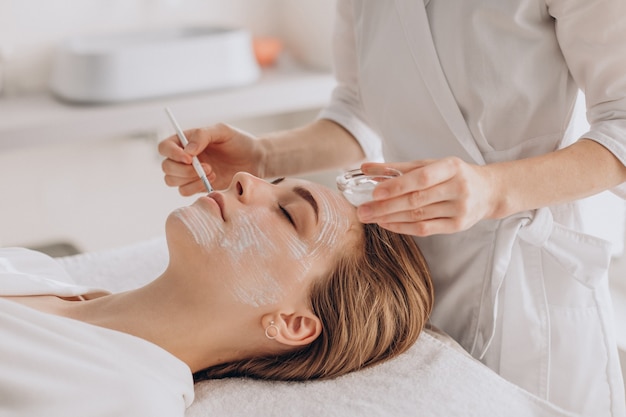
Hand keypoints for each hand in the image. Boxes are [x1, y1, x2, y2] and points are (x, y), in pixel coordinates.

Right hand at [158, 123, 264, 194]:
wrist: (255, 160)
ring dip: (190, 179)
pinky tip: (214, 180)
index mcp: (185, 141)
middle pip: (166, 167)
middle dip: (183, 170)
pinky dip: (196, 188)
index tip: (189, 158)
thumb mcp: (222, 131)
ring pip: (172, 181)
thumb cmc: (239, 142)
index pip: (165, 147)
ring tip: (213, 172)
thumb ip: (202, 135)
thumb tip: (187, 151)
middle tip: (207, 167)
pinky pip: (184, 191)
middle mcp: (183, 157)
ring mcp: (189, 173)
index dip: (172, 154)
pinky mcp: (197, 186)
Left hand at [356, 158, 496, 235]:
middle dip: (386, 206)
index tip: (375, 191)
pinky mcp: (458, 226)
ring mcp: (460, 209)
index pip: (422, 178)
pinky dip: (403, 227)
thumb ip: (399, 168)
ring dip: (390, 217)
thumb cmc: (454, 175)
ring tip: (370, 217)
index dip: (398, 186)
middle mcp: (458, 188)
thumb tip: (366, 168)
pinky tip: (386, 224)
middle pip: (417, 199)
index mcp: (452, 167)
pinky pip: (425, 228)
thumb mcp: (431, 164)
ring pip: (419, 215)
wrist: (488, 191)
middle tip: (363, 210)